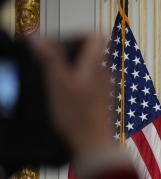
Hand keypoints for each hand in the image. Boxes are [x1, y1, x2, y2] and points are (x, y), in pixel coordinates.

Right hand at [31, 35, 115, 158]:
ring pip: (90, 68)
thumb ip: (49, 57)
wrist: (93, 145)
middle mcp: (105, 73)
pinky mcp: (102, 102)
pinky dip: (76, 82)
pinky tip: (63, 95)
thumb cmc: (76, 114)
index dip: (78, 33)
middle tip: (51, 60)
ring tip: (54, 79)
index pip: (97, 35)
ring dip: (72, 68)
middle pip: (93, 51)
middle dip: (71, 51)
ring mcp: (105, 88)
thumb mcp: (57, 82)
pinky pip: (90, 83)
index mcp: (96, 64)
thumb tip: (36, 35)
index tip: (60, 43)